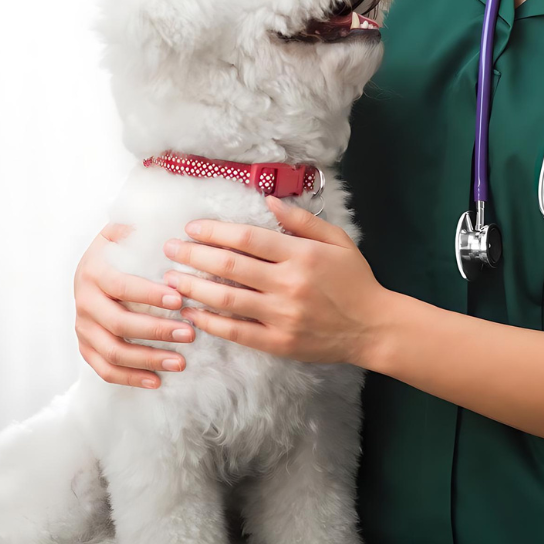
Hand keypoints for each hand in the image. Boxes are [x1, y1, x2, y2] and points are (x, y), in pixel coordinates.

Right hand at [74, 223, 194, 387]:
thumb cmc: (123, 249)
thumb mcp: (128, 231)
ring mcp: (83, 326)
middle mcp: (83, 300)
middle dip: (157, 330)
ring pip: (113, 351)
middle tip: (190, 334)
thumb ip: (144, 229)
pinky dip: (130, 378)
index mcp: (94, 270)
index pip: (121, 285)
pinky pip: (104, 370)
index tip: (180, 299)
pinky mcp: (86, 346)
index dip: (149, 294)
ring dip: (148, 359)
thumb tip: (177, 229)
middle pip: (119, 323)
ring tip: (180, 362)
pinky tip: (156, 381)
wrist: (95, 264)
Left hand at [163, 198, 388, 365]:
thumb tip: (268, 200)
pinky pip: (236, 332)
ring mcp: (281, 316)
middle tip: (169, 249)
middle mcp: (288, 284)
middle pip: (228, 266)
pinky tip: (192, 313)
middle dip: (192, 255)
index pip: (246, 238)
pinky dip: (210, 322)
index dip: (214, 231)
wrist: (373, 328)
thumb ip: (302, 220)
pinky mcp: (278, 342)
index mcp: (300, 255)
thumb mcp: (337, 241)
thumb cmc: (355, 281)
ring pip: (226, 299)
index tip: (191, 228)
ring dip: (193, 287)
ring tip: (170, 279)